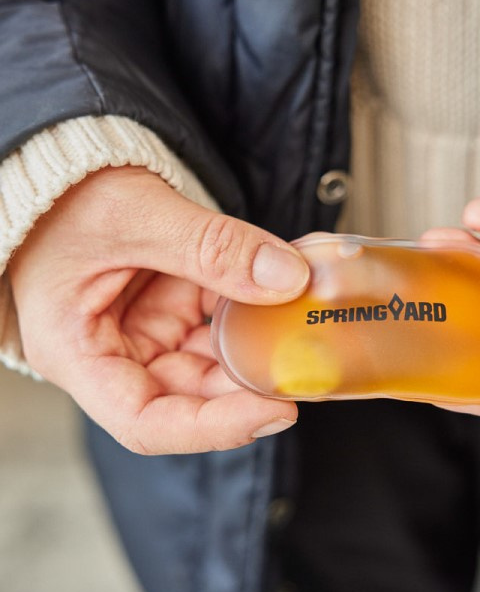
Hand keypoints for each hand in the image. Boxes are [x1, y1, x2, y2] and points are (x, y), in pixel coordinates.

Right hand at [8, 166, 309, 453]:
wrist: (62, 163)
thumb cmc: (65, 193)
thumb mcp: (136, 215)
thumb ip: (212, 247)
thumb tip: (288, 278)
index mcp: (78, 354)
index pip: (146, 422)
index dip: (214, 427)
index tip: (275, 411)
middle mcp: (113, 355)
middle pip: (190, 396)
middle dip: (250, 386)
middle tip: (305, 366)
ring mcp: (146, 333)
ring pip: (213, 362)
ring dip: (259, 347)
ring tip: (301, 326)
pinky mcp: (171, 309)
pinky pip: (219, 323)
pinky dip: (254, 310)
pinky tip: (287, 292)